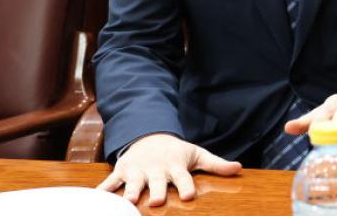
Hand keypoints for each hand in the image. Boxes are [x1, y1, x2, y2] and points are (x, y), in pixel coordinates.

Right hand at [96, 133, 240, 206]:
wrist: (148, 136)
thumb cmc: (176, 151)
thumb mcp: (197, 155)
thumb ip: (216, 164)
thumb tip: (239, 168)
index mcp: (175, 167)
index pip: (183, 177)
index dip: (186, 186)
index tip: (189, 195)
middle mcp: (156, 170)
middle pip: (157, 183)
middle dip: (157, 191)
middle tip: (157, 201)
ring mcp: (137, 171)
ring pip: (134, 183)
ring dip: (131, 191)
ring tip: (130, 201)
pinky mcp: (122, 172)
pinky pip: (110, 182)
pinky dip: (103, 190)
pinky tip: (97, 199)